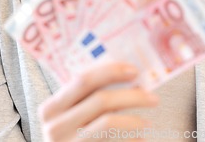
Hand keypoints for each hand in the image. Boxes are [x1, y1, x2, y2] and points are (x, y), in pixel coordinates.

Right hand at [38, 61, 159, 140]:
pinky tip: (139, 139)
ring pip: (108, 123)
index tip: (134, 70)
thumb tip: (128, 79)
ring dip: (134, 120)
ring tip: (148, 122)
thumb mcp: (70, 117)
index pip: (84, 80)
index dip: (110, 71)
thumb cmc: (71, 136)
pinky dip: (130, 140)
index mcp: (51, 107)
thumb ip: (86, 99)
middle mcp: (55, 126)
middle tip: (153, 97)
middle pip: (100, 100)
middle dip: (131, 96)